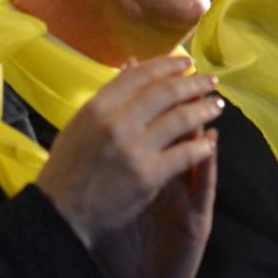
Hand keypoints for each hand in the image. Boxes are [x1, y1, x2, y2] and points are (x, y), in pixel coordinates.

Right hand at [36, 56, 221, 277]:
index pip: (141, 74)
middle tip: (211, 81)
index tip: (187, 63)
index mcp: (98, 106)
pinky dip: (201, 146)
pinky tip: (210, 143)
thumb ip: (109, 96)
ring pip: (180, 120)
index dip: (169, 65)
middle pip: (166, 92)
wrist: (60, 214)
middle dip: (194, 84)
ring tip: (217, 106)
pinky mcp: (147, 176)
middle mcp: (116, 122)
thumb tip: (132, 64)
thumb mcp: (81, 123)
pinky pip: (183, 154)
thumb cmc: (68, 168)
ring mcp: (133, 149)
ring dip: (203, 110)